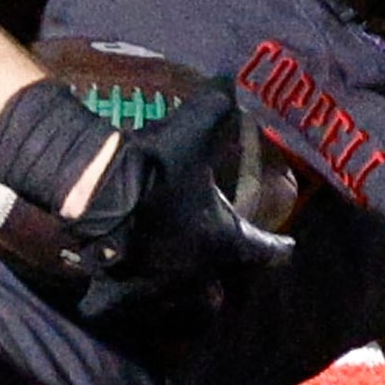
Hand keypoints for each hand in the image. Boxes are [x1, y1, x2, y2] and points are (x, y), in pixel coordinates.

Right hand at [0, 78, 293, 320]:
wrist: (97, 191)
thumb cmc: (155, 165)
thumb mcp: (193, 128)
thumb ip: (218, 104)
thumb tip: (233, 77)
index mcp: (224, 241)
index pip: (266, 251)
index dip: (279, 248)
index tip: (288, 247)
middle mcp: (195, 273)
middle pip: (221, 292)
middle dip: (227, 283)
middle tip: (230, 273)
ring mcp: (156, 288)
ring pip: (177, 307)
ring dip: (181, 300)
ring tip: (180, 293)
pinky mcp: (117, 291)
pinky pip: (117, 305)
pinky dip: (117, 302)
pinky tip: (110, 298)